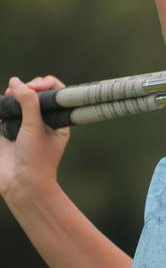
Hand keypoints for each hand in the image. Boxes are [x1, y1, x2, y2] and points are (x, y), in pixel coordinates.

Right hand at [0, 76, 69, 200]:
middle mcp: (42, 121)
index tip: (35, 86)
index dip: (46, 85)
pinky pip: (4, 112)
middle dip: (27, 88)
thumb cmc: (36, 159)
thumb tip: (17, 82)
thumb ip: (28, 103)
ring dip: (13, 94)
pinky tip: (1, 102)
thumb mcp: (35, 128)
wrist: (21, 185)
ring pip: (19, 101)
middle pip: (36, 94)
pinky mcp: (7, 131)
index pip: (56, 93)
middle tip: (18, 91)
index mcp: (57, 120)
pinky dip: (1, 105)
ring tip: (8, 94)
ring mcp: (24, 125)